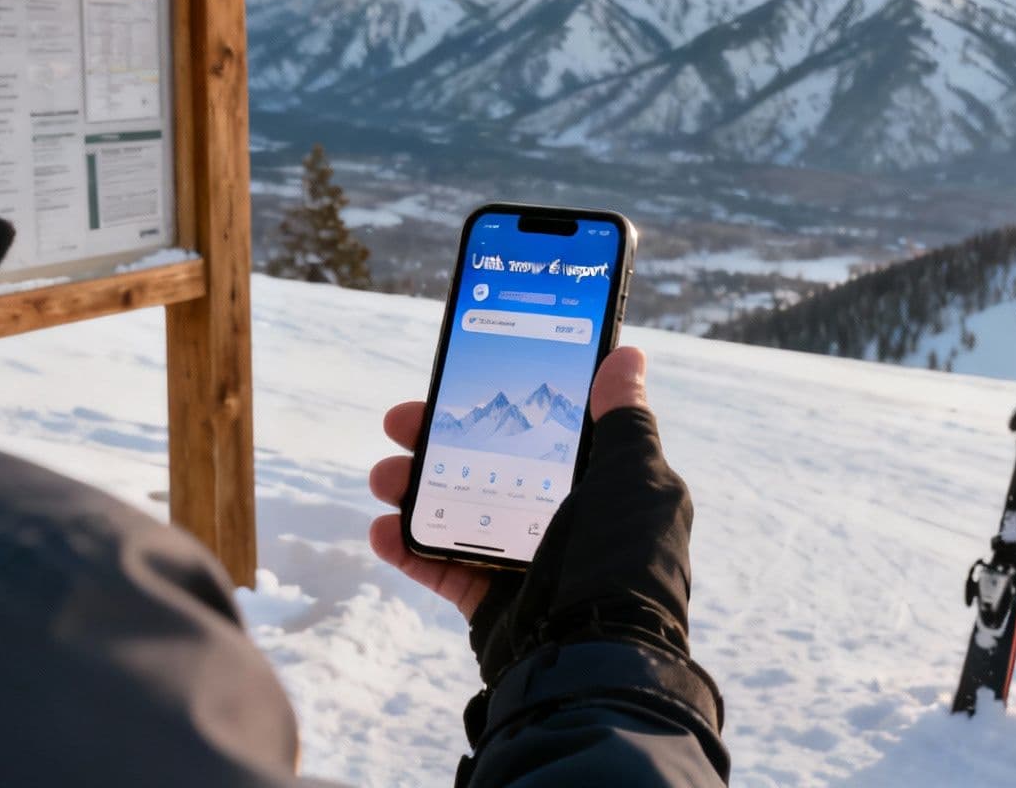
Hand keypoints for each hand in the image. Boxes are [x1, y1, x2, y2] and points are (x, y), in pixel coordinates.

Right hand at [365, 346, 660, 621]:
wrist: (592, 659)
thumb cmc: (620, 562)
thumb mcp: (633, 481)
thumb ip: (624, 421)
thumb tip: (627, 356)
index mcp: (595, 486)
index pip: (540, 430)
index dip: (498, 403)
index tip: (456, 381)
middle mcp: (558, 519)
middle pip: (484, 465)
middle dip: (435, 441)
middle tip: (399, 422)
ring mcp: (521, 562)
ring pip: (454, 512)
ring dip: (411, 489)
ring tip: (385, 478)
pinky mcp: (490, 602)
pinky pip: (440, 568)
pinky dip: (407, 549)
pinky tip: (383, 531)